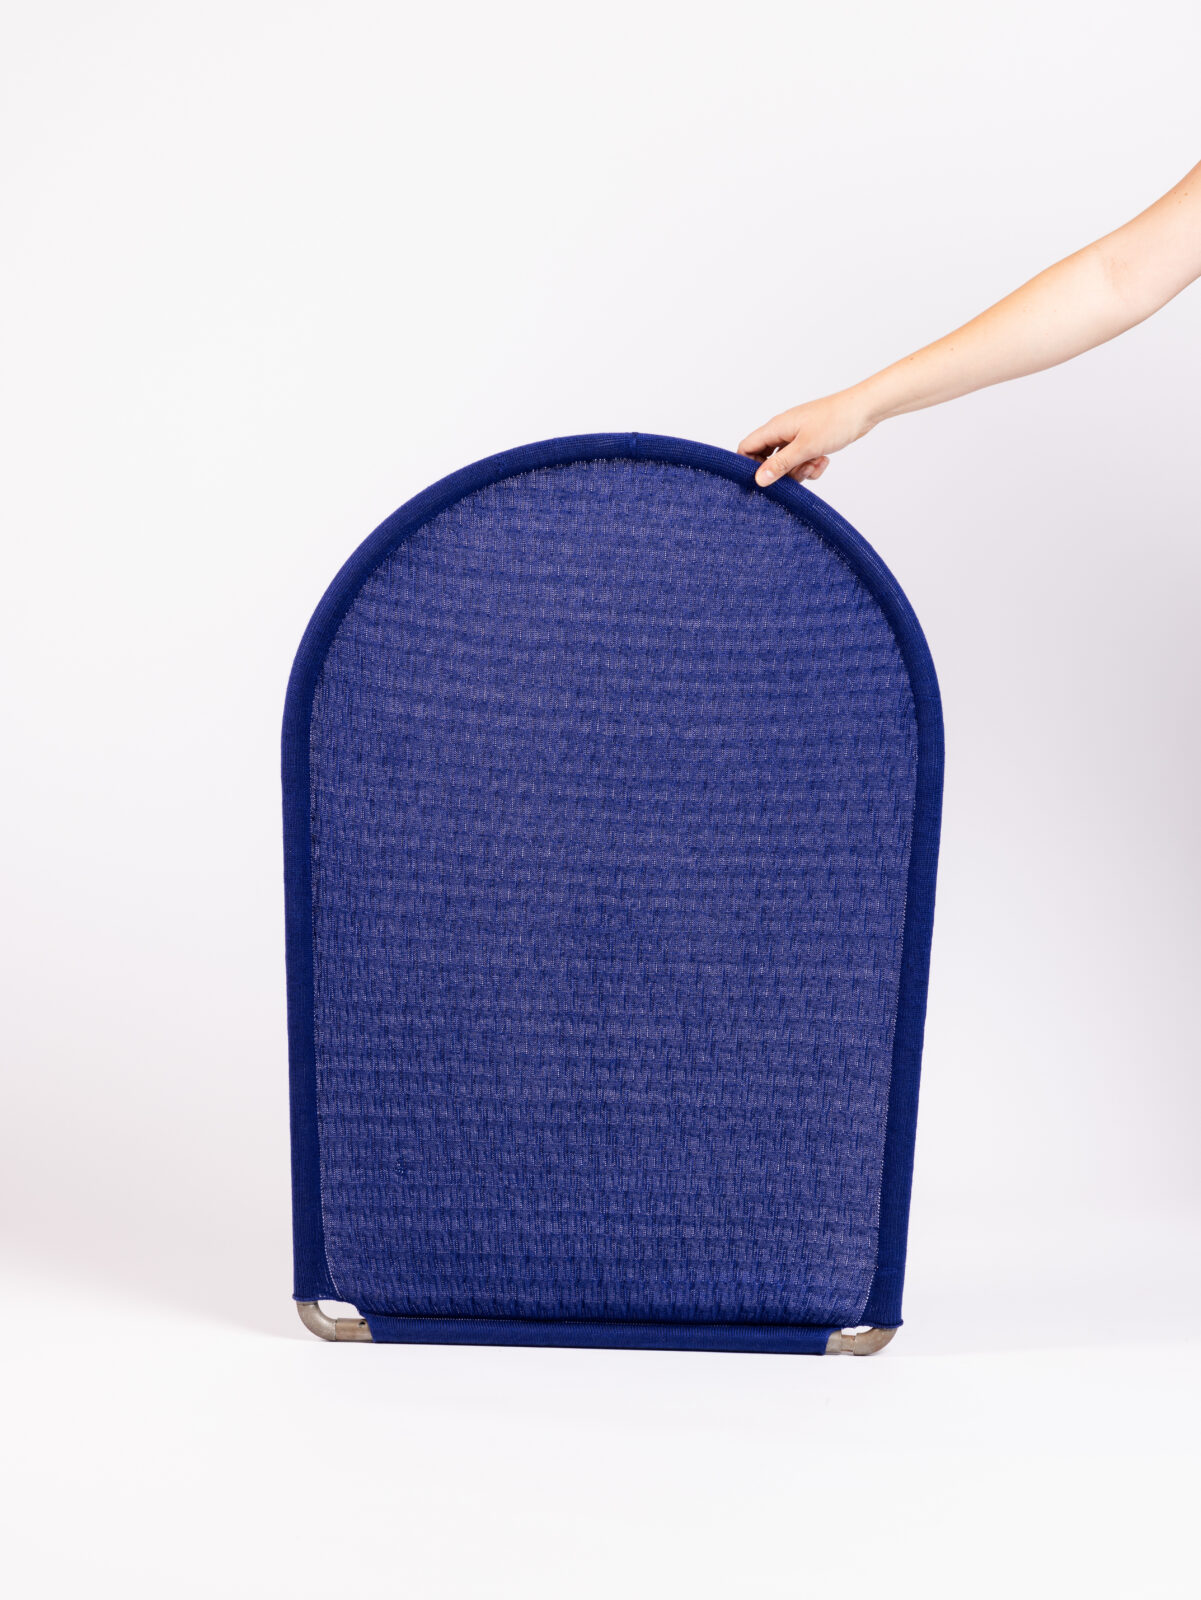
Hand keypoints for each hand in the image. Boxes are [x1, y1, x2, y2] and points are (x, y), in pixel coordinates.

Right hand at [738, 390, 872, 486]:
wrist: (863, 410)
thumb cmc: (835, 422)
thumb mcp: (805, 448)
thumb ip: (780, 464)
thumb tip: (758, 479)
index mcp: (776, 428)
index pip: (747, 447)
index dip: (748, 466)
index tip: (761, 482)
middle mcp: (783, 431)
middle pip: (767, 458)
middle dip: (780, 473)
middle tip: (794, 477)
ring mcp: (797, 436)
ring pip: (787, 462)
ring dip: (799, 470)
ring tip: (814, 464)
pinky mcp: (811, 440)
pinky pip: (803, 460)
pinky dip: (811, 465)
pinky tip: (823, 460)